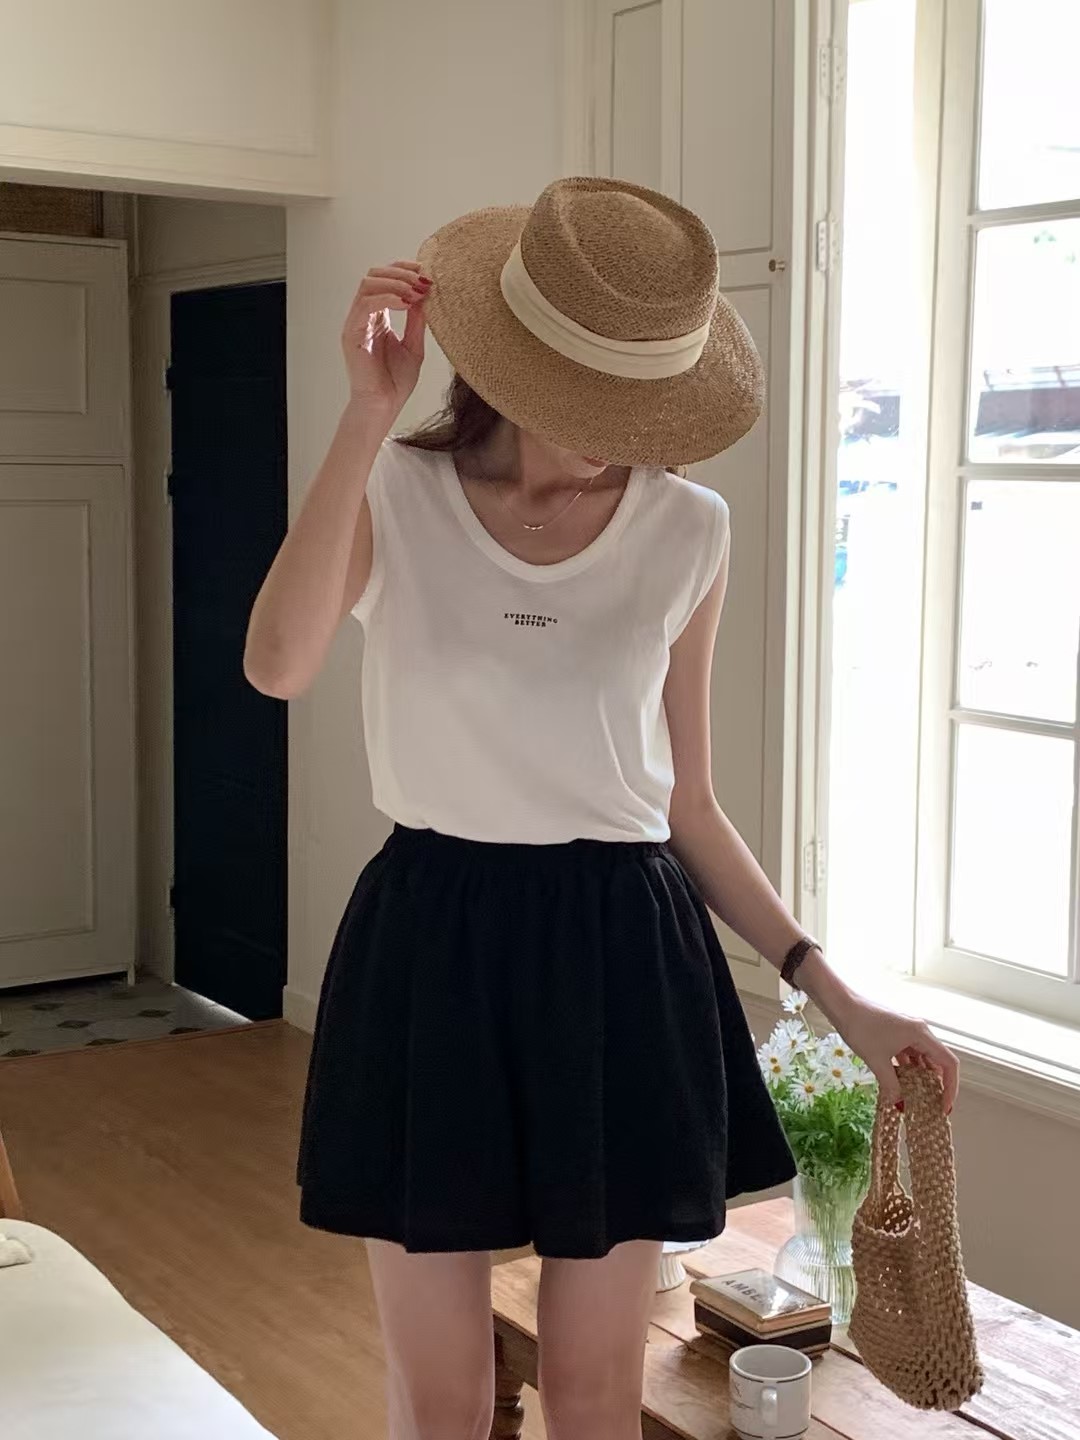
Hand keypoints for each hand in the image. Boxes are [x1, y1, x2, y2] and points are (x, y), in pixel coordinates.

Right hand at [341, 261, 428, 417]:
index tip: (426, 273)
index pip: (385, 280)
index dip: (404, 271)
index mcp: (377, 317)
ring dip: (395, 282)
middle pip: (374, 275)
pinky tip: (406, 303)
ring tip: (416, 291)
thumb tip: (424, 294)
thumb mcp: (414, 345)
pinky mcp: (352, 332)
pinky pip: (366, 303)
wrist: (383, 406)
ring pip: (368, 283)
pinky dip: (387, 297)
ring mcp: (356, 323)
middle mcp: (363, 316)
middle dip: (400, 272)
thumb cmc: (395, 383)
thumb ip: (417, 320)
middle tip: (423, 279)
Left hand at [835, 997, 958, 1114]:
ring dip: (921, 1077)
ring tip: (916, 1098)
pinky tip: (900, 1082)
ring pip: (922, 1058)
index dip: (951, 1087)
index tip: (944, 1107)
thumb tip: (900, 1105)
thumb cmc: (860, 1028)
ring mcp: (908, 1031)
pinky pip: (909, 1053)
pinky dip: (908, 1068)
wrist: (841, 1004)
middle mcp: (919, 1031)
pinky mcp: (897, 1032)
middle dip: (937, 1085)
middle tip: (931, 1106)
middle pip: (938, 1061)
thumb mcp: (876, 1061)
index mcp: (921, 1034)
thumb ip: (891, 1085)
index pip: (949, 1064)